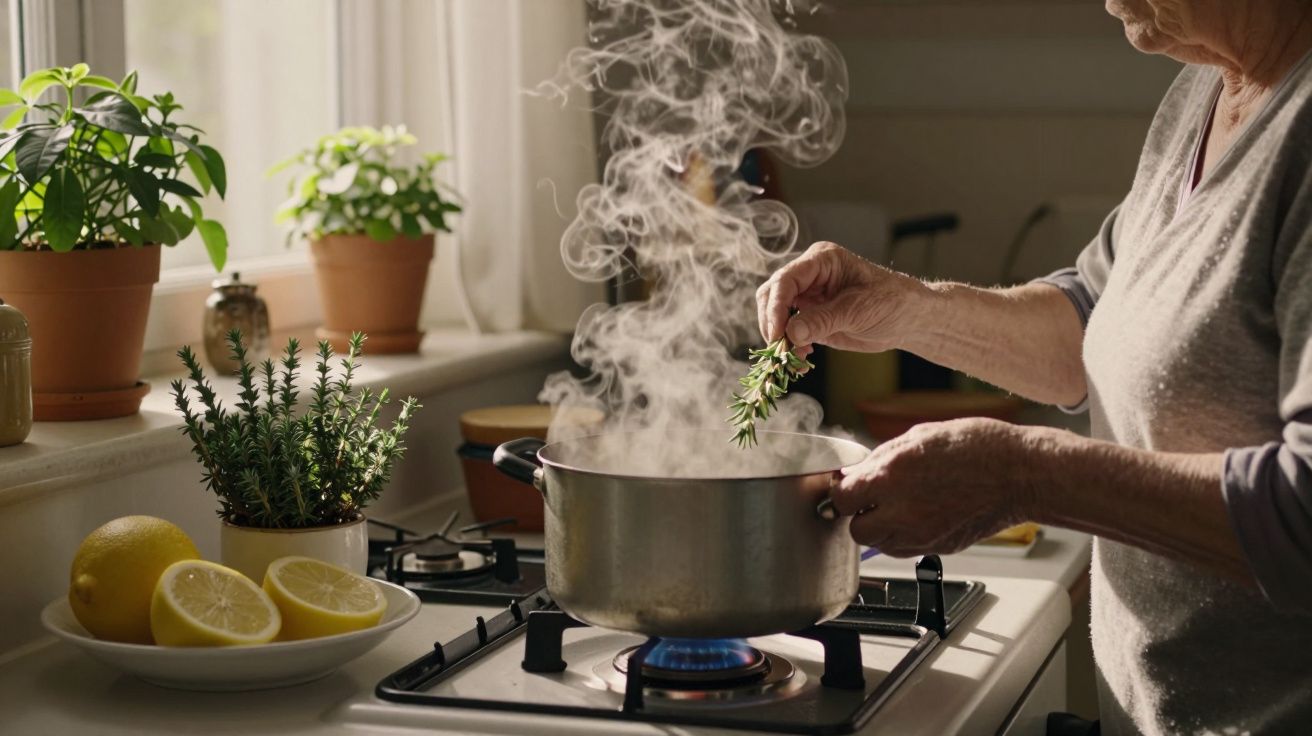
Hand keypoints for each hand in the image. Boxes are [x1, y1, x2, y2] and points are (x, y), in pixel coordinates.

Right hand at [755, 241, 925, 356]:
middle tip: (781, 350)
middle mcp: (808, 276)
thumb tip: (791, 333)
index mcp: (821, 261)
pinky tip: (802, 360)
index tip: (778, 334)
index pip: (785, 280)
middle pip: (771, 295)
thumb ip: (823, 320)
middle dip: (772, 323)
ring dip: (779, 339)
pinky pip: (787, 333)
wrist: (907, 319)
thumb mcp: (858, 310)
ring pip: (774, 315)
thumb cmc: (891, 302)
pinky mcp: (809, 319)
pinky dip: (789, 348)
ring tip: (794, 359)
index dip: (776, 307)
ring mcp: (807, 298)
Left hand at [832, 418, 1038, 556]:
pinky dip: (903, 538)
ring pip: (879, 545)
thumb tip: (856, 473)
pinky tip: (918, 517)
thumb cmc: (977, 448)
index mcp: (892, 475)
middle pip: (856, 530)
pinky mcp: (938, 547)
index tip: (850, 485)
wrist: (1019, 473)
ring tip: (900, 506)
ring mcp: (921, 534)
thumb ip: (881, 458)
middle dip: (860, 514)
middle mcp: (902, 510)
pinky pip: (905, 550)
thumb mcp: (919, 436)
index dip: (844, 491)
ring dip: (881, 528)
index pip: (842, 498)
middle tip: (874, 498)